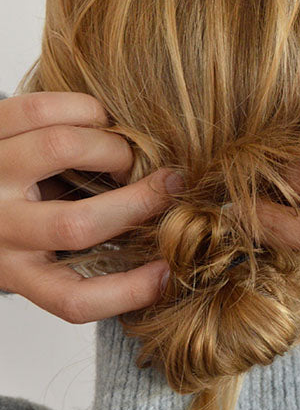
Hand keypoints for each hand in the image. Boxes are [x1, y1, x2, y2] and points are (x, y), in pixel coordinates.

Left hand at [0, 92, 181, 322]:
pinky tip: (98, 121)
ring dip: (112, 147)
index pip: (74, 300)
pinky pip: (41, 109)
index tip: (167, 272)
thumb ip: (96, 248)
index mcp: (19, 271)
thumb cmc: (19, 213)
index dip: (129, 291)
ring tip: (125, 153)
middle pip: (77, 225)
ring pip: (61, 148)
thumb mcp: (45, 248)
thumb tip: (168, 242)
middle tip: (172, 184)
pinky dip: (86, 110)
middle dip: (140, 202)